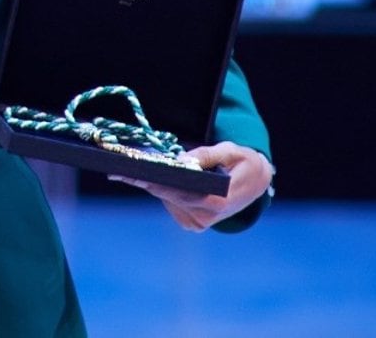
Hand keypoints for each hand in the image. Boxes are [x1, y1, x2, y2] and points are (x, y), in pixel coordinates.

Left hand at [110, 142, 273, 231]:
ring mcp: (197, 224)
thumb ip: (206, 155)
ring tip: (132, 169)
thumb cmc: (243, 163)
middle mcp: (205, 218)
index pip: (178, 192)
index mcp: (216, 202)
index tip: (132, 174)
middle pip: (167, 197)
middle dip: (144, 181)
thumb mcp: (230, 151)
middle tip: (119, 169)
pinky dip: (162, 190)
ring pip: (167, 200)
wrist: (256, 183)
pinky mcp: (192, 223)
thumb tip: (179, 160)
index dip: (154, 182)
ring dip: (152, 184)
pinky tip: (152, 177)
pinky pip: (170, 203)